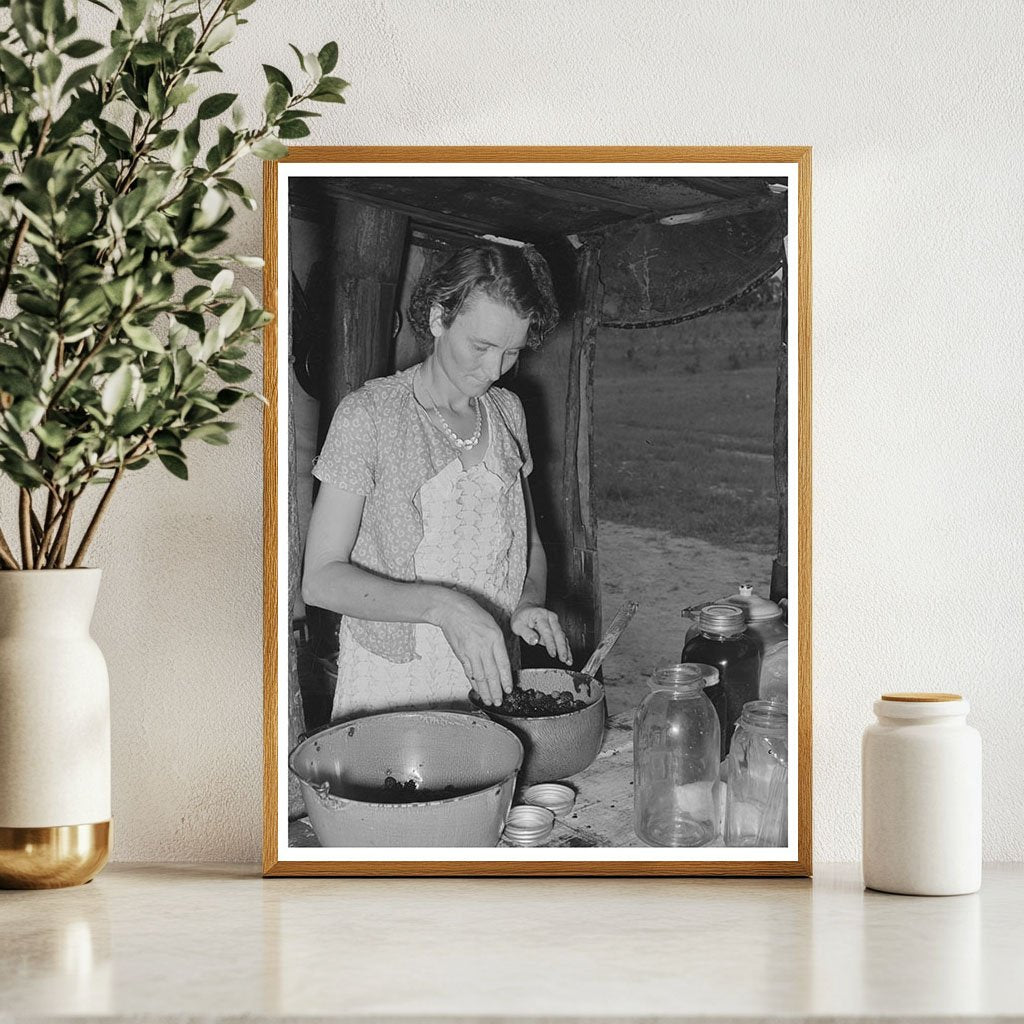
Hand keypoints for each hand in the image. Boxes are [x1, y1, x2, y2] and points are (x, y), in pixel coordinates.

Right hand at [430, 589, 512, 705]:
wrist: (451, 610)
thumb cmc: (472, 613)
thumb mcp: (492, 624)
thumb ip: (498, 643)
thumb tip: (501, 662)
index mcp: (495, 637)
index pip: (503, 663)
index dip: (506, 679)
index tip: (509, 689)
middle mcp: (483, 646)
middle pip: (491, 674)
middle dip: (496, 690)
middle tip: (499, 701)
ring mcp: (471, 652)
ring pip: (480, 676)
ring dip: (485, 691)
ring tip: (489, 701)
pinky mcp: (461, 654)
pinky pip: (469, 672)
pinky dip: (474, 683)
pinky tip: (478, 689)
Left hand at [511, 605, 571, 665]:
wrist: (527, 608)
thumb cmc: (522, 617)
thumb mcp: (517, 624)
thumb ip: (525, 633)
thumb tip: (534, 641)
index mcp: (540, 616)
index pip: (547, 631)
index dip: (550, 643)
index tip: (553, 654)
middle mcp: (550, 618)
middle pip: (558, 634)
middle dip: (562, 648)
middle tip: (563, 659)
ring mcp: (555, 623)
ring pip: (563, 637)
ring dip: (566, 649)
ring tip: (568, 661)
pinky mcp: (557, 629)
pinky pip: (563, 639)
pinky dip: (566, 648)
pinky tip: (568, 657)